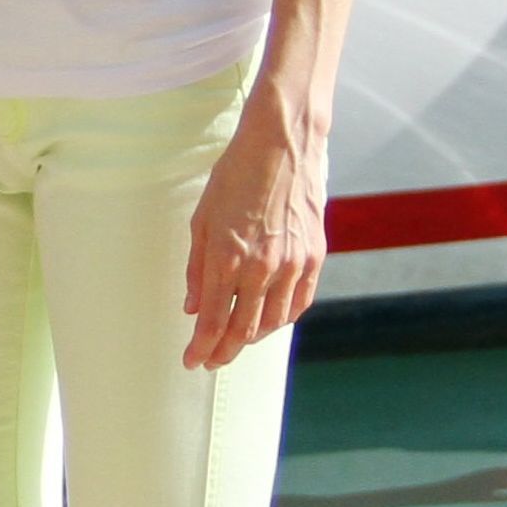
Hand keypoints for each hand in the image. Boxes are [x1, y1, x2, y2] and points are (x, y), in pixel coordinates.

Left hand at [181, 89, 328, 369]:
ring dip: (251, 337)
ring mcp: (293, 264)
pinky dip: (281, 319)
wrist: (282, 145)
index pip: (213, 320)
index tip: (191, 361)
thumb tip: (193, 309)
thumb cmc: (234, 177)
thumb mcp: (202, 220)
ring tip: (236, 342)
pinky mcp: (315, 257)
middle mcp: (262, 267)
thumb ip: (198, 269)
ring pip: (272, 321)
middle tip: (211, 361)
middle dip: (224, 351)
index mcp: (228, 258)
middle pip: (243, 329)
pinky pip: (299, 302)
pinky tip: (268, 322)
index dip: (202, 347)